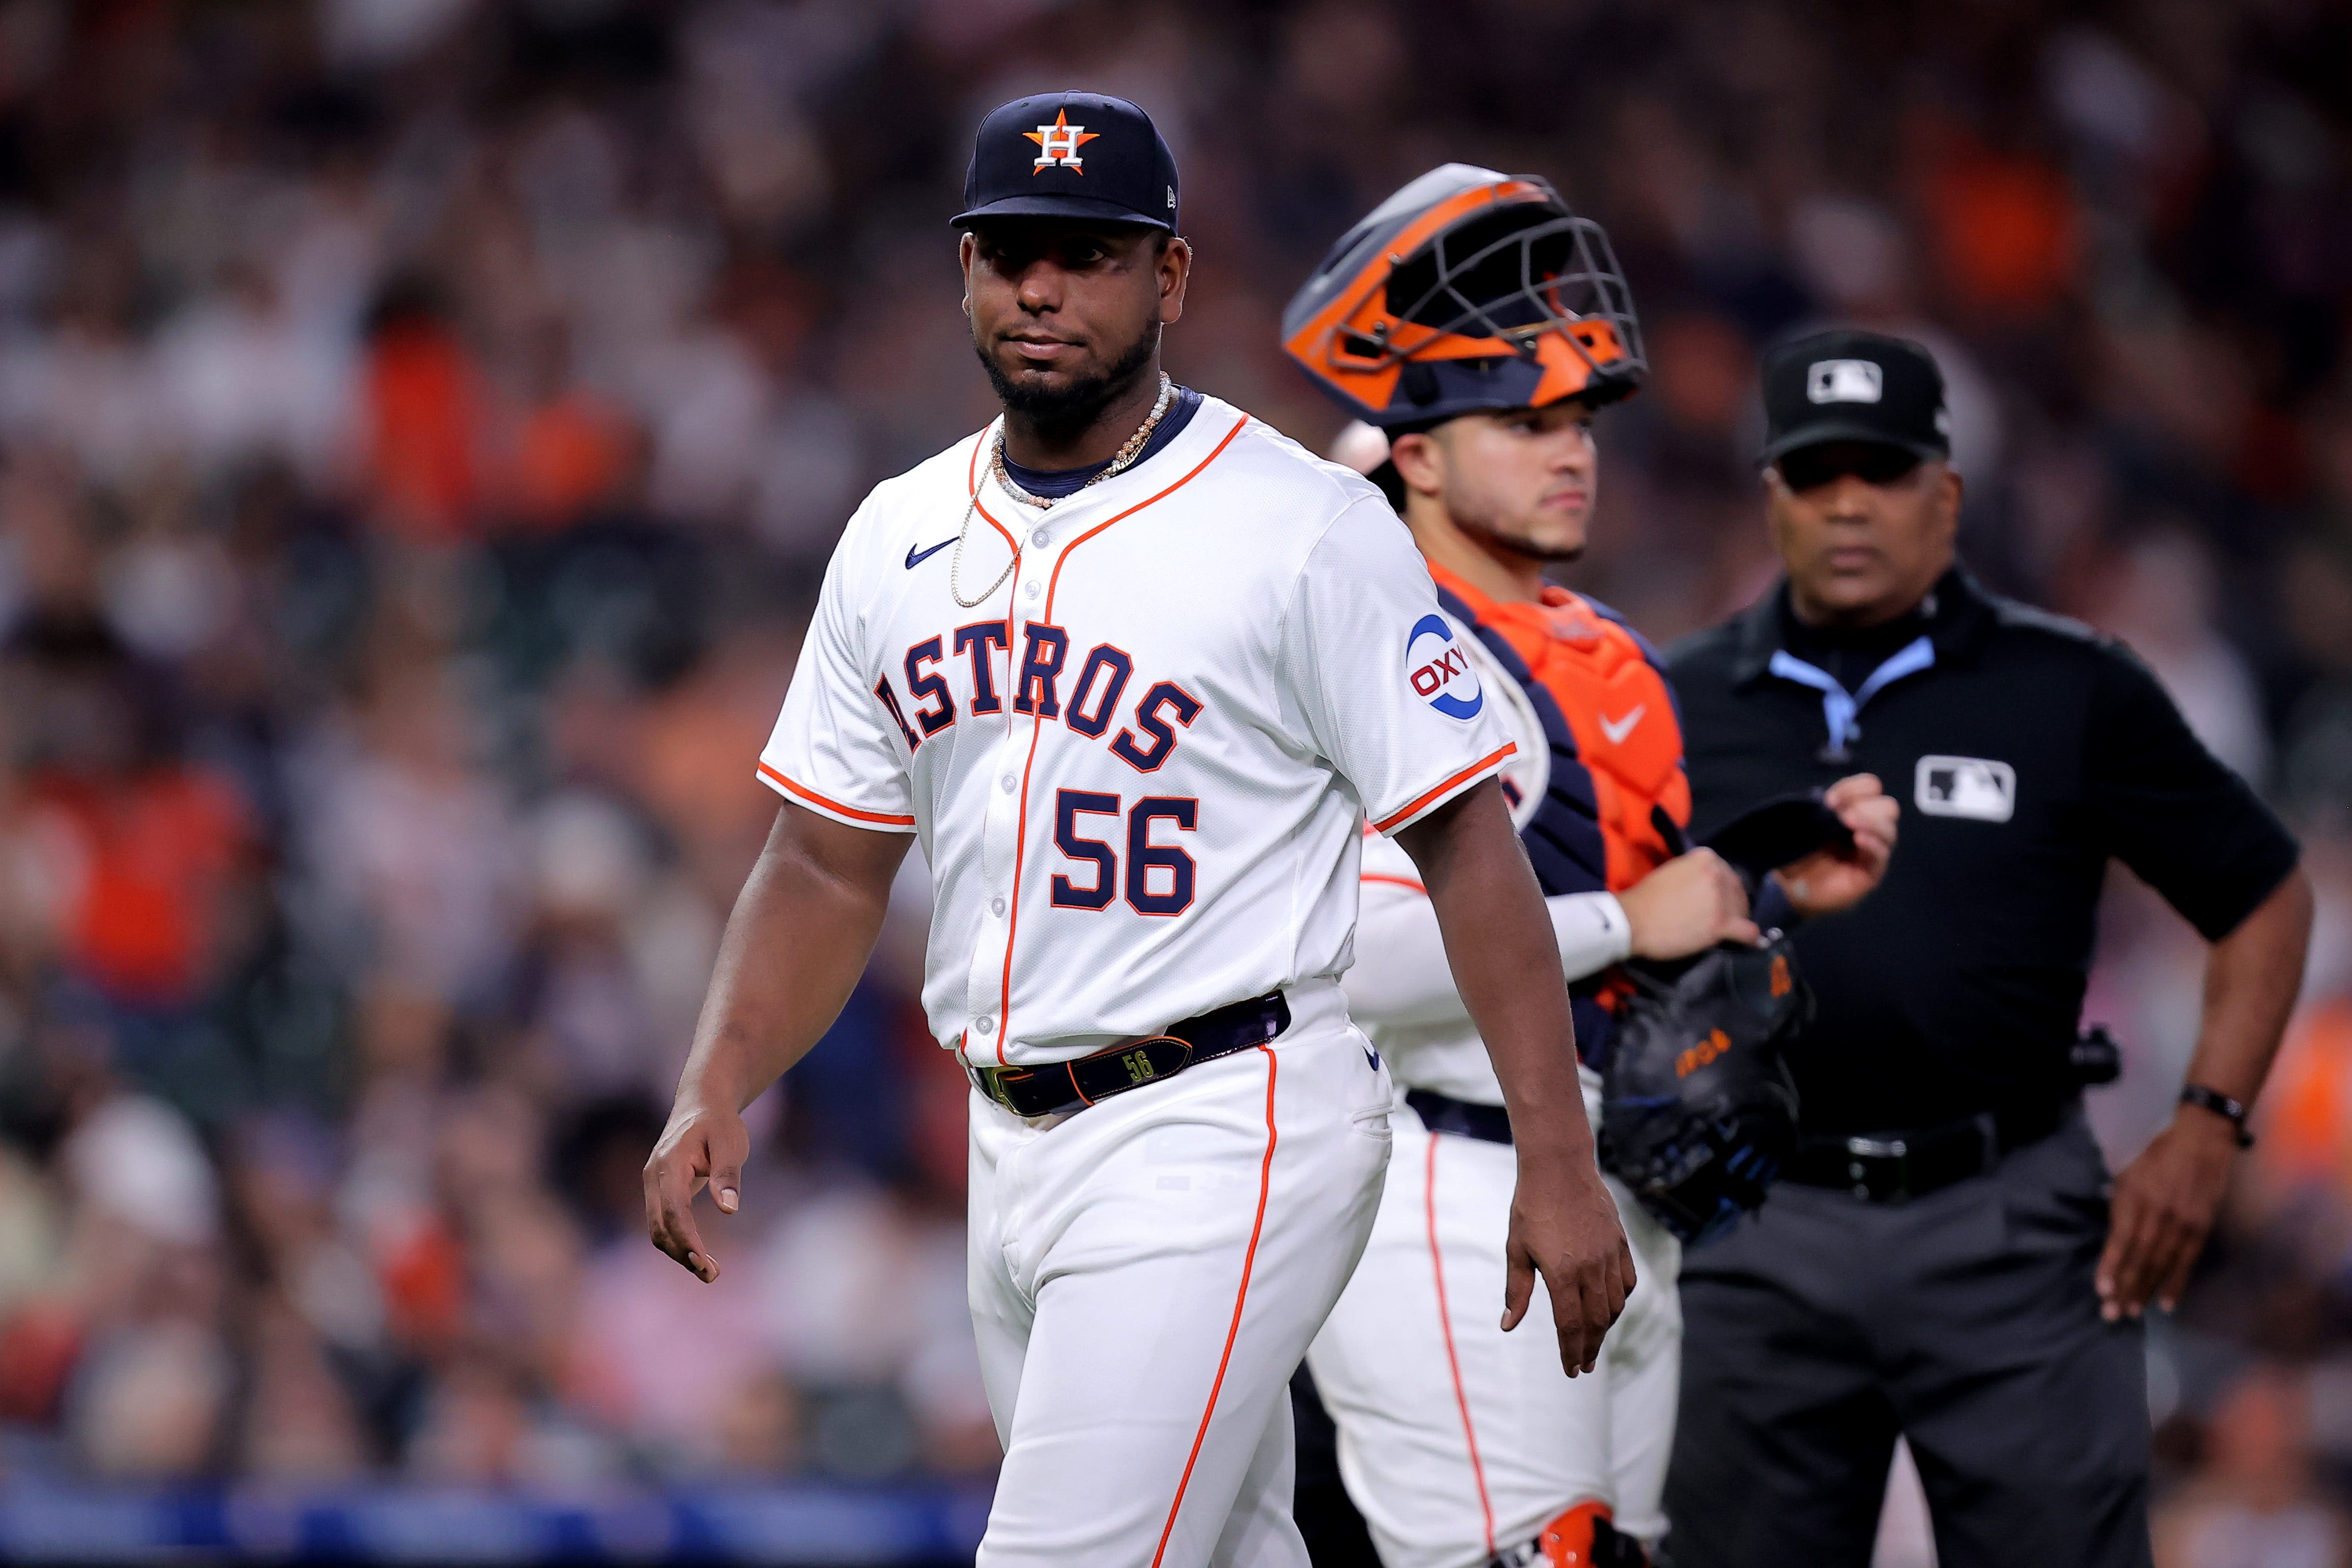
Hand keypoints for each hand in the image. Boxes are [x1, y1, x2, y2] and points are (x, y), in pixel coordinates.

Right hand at [643, 1102, 749, 1282]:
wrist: (701, 1105)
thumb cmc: (719, 1124)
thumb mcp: (731, 1142)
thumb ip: (727, 1175)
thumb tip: (729, 1209)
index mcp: (670, 1164)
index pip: (673, 1210)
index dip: (686, 1239)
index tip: (704, 1262)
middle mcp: (654, 1177)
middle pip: (659, 1227)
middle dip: (682, 1254)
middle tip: (712, 1275)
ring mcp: (653, 1186)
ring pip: (657, 1230)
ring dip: (679, 1253)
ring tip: (710, 1272)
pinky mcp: (659, 1193)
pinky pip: (663, 1224)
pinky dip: (678, 1242)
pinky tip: (699, 1256)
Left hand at [1503, 1154, 1634, 1375]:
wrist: (1559, 1167)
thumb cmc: (1531, 1207)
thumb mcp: (1516, 1249)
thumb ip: (1516, 1290)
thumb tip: (1507, 1325)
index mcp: (1562, 1274)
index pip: (1571, 1326)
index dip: (1571, 1351)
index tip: (1571, 1370)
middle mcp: (1591, 1269)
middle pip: (1597, 1322)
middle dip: (1590, 1348)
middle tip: (1585, 1366)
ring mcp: (1609, 1256)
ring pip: (1614, 1305)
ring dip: (1605, 1328)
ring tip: (1595, 1342)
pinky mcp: (1620, 1243)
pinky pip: (1626, 1282)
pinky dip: (1620, 1301)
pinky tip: (1611, 1308)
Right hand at [1620, 848, 1759, 959]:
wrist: (1632, 920)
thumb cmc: (1645, 897)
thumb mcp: (1672, 871)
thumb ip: (1693, 873)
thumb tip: (1703, 886)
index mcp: (1705, 858)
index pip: (1726, 871)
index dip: (1723, 886)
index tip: (1717, 896)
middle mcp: (1717, 874)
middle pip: (1737, 889)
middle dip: (1733, 902)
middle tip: (1722, 915)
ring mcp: (1721, 900)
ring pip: (1743, 910)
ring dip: (1738, 919)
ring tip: (1729, 929)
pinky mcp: (1721, 924)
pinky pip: (1747, 931)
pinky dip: (1750, 937)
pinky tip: (1749, 941)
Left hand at [1773, 773, 1896, 918]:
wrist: (1790, 890)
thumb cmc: (1795, 855)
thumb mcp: (1798, 827)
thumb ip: (1811, 810)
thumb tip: (1827, 800)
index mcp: (1851, 811)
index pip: (1869, 787)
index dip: (1853, 788)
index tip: (1829, 800)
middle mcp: (1866, 828)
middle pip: (1887, 806)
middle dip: (1865, 804)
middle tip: (1840, 813)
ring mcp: (1870, 851)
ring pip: (1889, 829)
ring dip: (1871, 822)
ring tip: (1849, 822)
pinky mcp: (1870, 873)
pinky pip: (1881, 855)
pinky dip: (1873, 844)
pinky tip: (1859, 839)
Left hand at [2096, 1108, 2238, 1319]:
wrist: (2202, 1141)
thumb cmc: (2157, 1155)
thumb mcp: (2128, 1172)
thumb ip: (2119, 1203)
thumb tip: (2113, 1234)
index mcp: (2135, 1197)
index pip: (2121, 1239)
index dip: (2111, 1266)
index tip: (2101, 1290)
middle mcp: (2158, 1213)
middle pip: (2139, 1257)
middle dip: (2124, 1287)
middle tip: (2112, 1314)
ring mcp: (2182, 1223)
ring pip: (2161, 1264)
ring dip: (2146, 1290)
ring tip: (2132, 1312)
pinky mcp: (2201, 1228)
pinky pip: (2186, 1261)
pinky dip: (2176, 1284)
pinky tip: (2166, 1304)